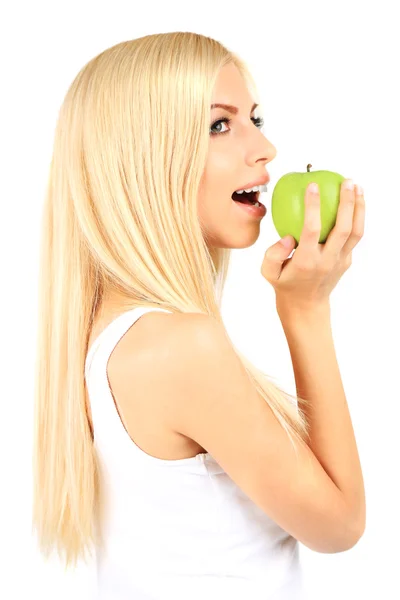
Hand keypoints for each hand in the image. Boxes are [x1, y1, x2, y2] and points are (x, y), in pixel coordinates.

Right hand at [261, 179, 364, 311]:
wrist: (306, 306)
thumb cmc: (285, 284)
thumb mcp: (269, 272)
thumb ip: (273, 253)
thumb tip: (288, 236)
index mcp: (306, 261)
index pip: (312, 230)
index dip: (313, 207)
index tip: (312, 185)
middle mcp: (327, 260)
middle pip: (343, 229)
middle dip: (347, 202)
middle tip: (347, 181)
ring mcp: (340, 261)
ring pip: (356, 232)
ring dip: (359, 208)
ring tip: (357, 187)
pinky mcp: (346, 260)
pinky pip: (355, 236)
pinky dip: (357, 217)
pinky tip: (354, 202)